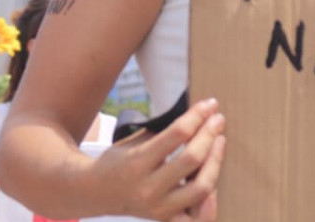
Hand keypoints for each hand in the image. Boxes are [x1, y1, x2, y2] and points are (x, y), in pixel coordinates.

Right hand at [89, 98, 226, 221]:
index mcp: (136, 162)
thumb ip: (164, 133)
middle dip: (209, 134)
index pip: (177, 134)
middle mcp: (148, 188)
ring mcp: (157, 207)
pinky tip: (214, 177)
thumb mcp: (134, 140)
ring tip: (219, 141)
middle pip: (192, 158)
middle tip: (218, 119)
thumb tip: (200, 116)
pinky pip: (195, 215)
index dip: (198, 116)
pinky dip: (210, 199)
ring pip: (201, 186)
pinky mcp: (164, 218)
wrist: (94, 192)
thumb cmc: (117, 160)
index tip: (210, 104)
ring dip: (215, 161)